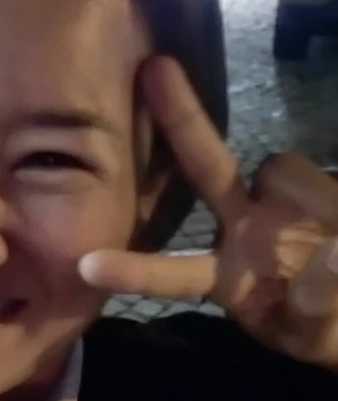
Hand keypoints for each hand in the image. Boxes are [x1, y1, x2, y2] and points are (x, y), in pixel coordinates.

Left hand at [79, 55, 337, 369]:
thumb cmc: (323, 327)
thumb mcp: (313, 333)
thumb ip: (313, 306)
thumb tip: (330, 256)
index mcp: (224, 278)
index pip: (173, 274)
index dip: (135, 272)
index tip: (87, 265)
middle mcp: (239, 229)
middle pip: (205, 166)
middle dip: (180, 117)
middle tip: (154, 67)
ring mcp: (273, 204)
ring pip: (277, 169)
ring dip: (302, 194)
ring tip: (329, 244)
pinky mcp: (311, 187)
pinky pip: (310, 176)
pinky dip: (323, 195)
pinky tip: (333, 228)